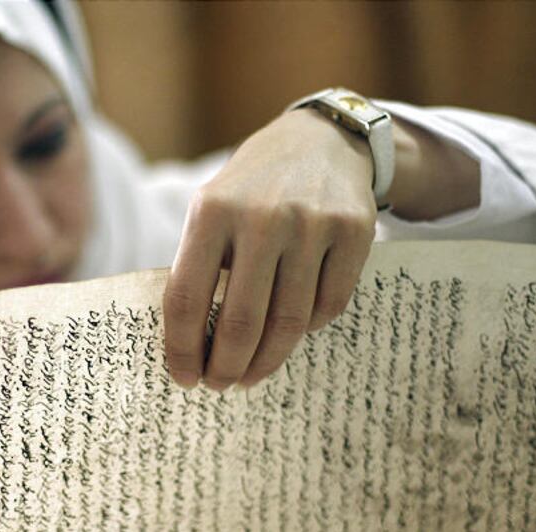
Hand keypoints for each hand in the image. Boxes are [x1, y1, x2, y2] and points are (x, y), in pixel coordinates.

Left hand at [163, 108, 376, 390]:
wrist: (320, 140)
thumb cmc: (255, 187)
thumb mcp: (213, 207)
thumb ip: (201, 264)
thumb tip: (192, 344)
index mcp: (212, 211)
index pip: (186, 297)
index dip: (182, 348)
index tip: (185, 378)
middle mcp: (261, 216)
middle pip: (240, 321)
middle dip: (226, 367)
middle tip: (220, 386)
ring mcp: (312, 223)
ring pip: (289, 322)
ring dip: (266, 360)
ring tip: (251, 374)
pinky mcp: (353, 231)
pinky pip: (329, 305)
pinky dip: (309, 328)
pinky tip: (294, 331)